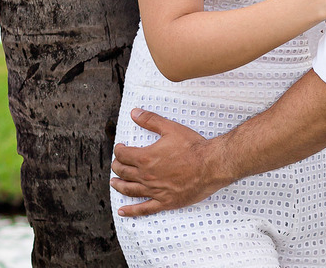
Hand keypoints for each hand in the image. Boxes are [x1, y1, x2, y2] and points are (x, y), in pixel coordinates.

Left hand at [110, 109, 226, 215]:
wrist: (211, 165)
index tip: (120, 148)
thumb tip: (134, 113)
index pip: (123, 155)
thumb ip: (150, 120)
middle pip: (123, 172)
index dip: (119, 150)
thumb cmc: (193, 147)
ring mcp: (154, 191)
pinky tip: (123, 211)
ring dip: (119, 186)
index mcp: (145, 158)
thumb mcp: (171, 128)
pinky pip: (144, 209)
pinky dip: (131, 211)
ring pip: (129, 190)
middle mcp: (146, 176)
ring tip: (114, 183)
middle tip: (117, 164)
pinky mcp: (165, 202)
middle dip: (117, 166)